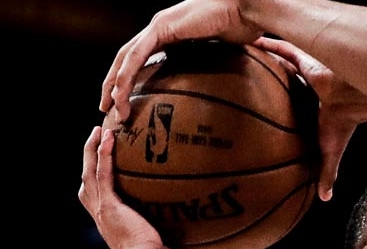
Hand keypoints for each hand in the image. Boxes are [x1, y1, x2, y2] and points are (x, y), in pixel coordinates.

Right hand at [78, 127, 188, 248]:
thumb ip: (175, 248)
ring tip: (100, 129)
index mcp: (111, 224)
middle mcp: (102, 215)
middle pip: (88, 180)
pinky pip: (103, 173)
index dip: (97, 180)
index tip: (103, 166)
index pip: (98, 197)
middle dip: (90, 157)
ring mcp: (103, 209)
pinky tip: (108, 137)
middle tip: (97, 137)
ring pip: (90, 172)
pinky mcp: (110, 204)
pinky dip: (103, 155)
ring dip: (92, 150)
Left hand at [101, 0, 259, 123]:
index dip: (129, 79)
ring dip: (115, 85)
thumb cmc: (243, 27)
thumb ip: (211, 66)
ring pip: (125, 59)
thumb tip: (219, 89)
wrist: (247, 9)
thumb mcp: (222, 53)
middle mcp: (159, 29)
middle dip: (113, 84)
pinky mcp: (161, 29)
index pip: (140, 58)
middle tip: (107, 108)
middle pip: (126, 59)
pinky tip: (120, 93)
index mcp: (171, 34)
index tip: (126, 101)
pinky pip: (135, 56)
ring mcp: (158, 26)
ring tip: (111, 108)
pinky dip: (125, 76)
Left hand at [254, 37, 366, 200]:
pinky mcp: (306, 58)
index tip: (257, 107)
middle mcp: (306, 87)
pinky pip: (282, 48)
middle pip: (282, 80)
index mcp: (310, 105)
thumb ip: (327, 173)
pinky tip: (248, 42)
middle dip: (265, 78)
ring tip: (239, 54)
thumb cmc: (343, 124)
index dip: (276, 103)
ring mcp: (305, 70)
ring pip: (279, 62)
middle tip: (240, 78)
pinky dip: (266, 45)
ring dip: (262, 58)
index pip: (290, 102)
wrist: (352, 101)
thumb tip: (325, 200)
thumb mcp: (331, 152)